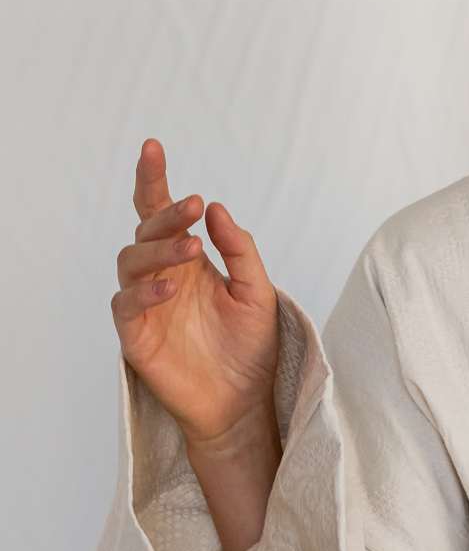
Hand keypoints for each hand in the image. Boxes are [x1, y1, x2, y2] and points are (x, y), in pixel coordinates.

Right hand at [112, 139, 279, 447]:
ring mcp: (145, 304)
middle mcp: (162, 275)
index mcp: (187, 259)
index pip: (160, 212)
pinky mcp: (136, 335)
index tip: (153, 147)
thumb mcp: (258, 292)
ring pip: (131, 261)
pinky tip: (172, 287)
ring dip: (160, 249)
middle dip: (165, 213)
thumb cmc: (249, 348)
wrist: (243, 403)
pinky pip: (127, 304)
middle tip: (192, 206)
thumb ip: (241, 250)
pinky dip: (147, 292)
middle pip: (145, 230)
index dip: (152, 180)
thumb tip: (217, 208)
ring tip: (192, 248)